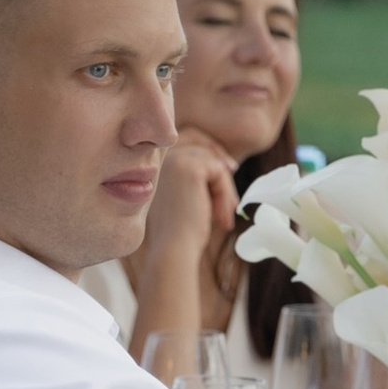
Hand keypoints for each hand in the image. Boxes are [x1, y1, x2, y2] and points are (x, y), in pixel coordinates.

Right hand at [142, 133, 245, 267]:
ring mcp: (175, 161)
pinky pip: (219, 171)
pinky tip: (221, 217)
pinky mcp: (190, 169)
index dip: (209, 150)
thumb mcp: (187, 197)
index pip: (186, 139)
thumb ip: (197, 178)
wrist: (174, 249)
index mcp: (154, 164)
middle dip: (220, 162)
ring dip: (224, 188)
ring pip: (213, 162)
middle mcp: (161, 158)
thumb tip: (226, 164)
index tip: (229, 168)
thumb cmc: (180, 231)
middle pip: (200, 144)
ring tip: (224, 215)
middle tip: (233, 182)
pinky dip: (226, 194)